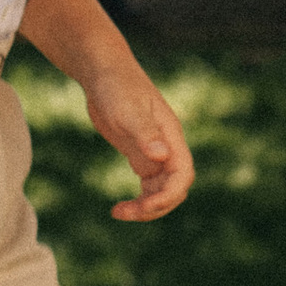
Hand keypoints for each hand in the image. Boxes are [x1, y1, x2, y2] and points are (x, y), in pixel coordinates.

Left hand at [82, 61, 193, 220]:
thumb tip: (162, 156)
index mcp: (170, 137)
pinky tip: (119, 207)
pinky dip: (138, 200)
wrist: (103, 72)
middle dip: (155, 206)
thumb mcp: (127, 110)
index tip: (144, 206)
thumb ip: (145, 133)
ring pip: (161, 191)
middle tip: (125, 213)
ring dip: (146, 207)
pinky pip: (148, 186)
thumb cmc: (117, 86)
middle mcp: (167, 147)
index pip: (182, 175)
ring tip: (119, 212)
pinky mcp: (139, 154)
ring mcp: (154, 153)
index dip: (168, 195)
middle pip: (174, 188)